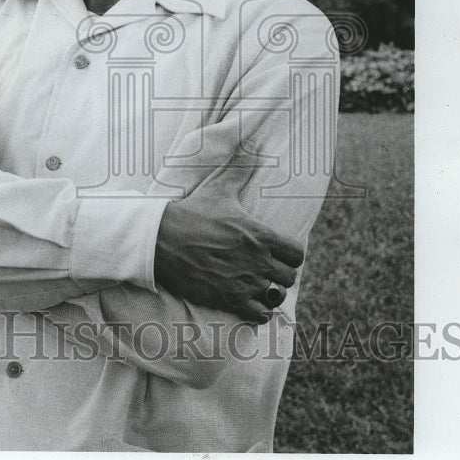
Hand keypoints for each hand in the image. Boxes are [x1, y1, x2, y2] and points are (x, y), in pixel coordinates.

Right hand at [154, 172, 304, 323]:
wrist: (162, 238)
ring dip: (270, 292)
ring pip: (275, 296)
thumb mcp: (219, 189)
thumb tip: (252, 144)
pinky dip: (258, 311)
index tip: (278, 252)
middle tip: (266, 268)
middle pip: (289, 277)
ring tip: (259, 286)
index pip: (297, 254)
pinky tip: (248, 301)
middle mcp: (256, 260)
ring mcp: (243, 282)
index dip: (290, 254)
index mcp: (260, 235)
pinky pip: (258, 315)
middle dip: (280, 273)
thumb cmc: (193, 212)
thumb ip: (241, 169)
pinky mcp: (227, 299)